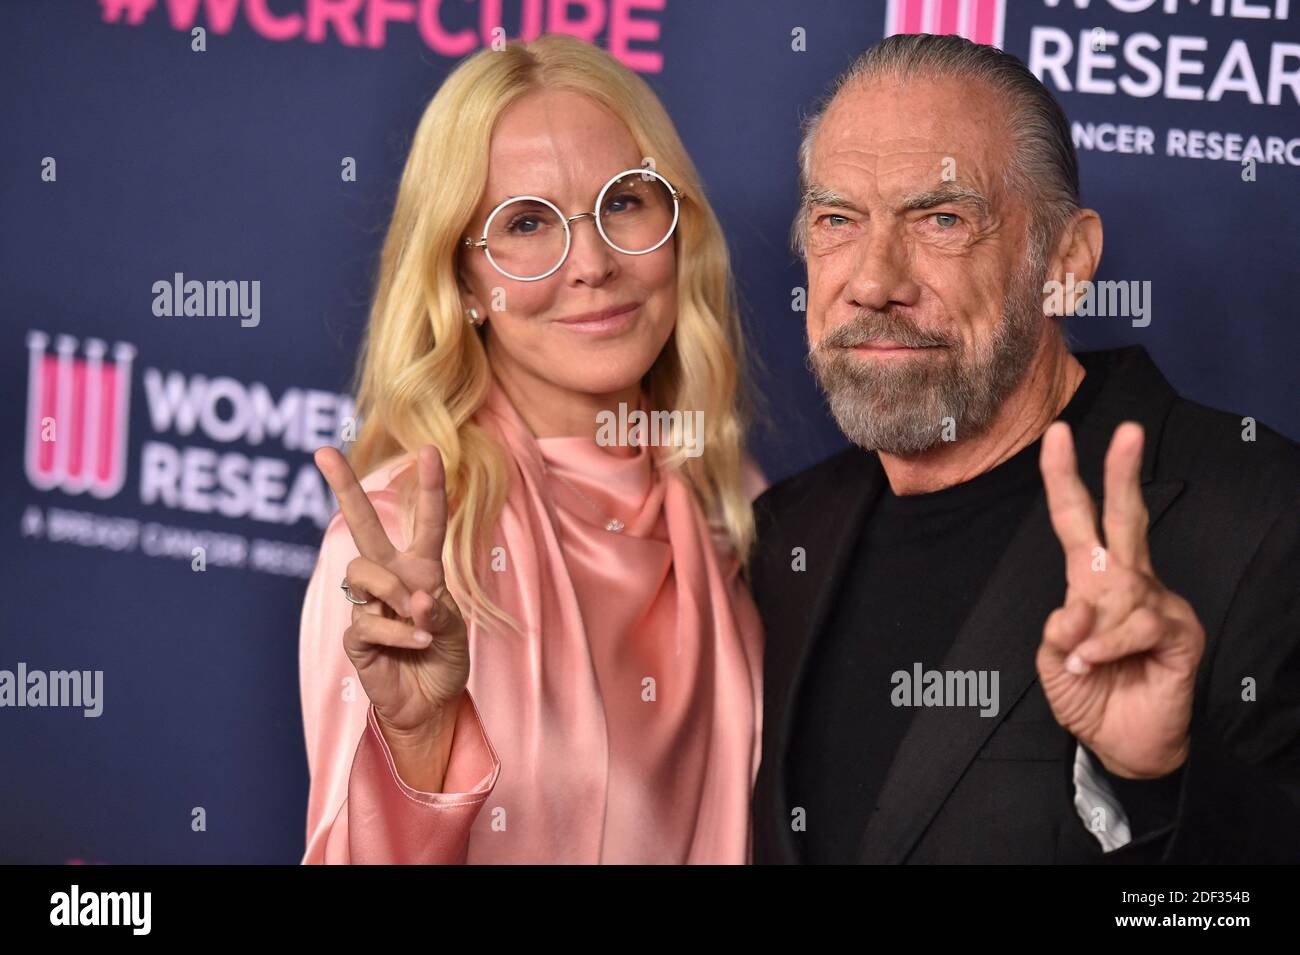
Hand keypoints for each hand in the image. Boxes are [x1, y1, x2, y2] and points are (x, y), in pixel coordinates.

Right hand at [314, 445, 470, 745]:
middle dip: (344, 488)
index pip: (426, 521)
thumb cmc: (444, 660)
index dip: (429, 486)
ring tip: (419, 618)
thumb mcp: (456, 633)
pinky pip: (369, 620)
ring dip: (394, 591)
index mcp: (422, 569)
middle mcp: (392, 578)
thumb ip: (438, 611)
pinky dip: (399, 631)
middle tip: (323, 452)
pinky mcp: (356, 635)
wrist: (430, 704)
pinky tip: (417, 643)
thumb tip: (413, 598)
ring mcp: (369, 604)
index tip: (429, 449)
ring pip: (364, 571)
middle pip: (363, 526)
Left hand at [1037, 421, 1204, 778]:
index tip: (1056, 435)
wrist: (1124, 745)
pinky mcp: (1180, 631)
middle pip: (1127, 517)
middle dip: (1121, 473)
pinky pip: (1138, 623)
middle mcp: (1127, 581)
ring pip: (1121, 586)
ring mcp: (1158, 603)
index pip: (1077, 521)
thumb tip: (1071, 609)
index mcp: (1091, 580)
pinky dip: (1107, 646)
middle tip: (1126, 431)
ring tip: (1080, 663)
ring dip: (1090, 626)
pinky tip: (1093, 664)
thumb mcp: (1052, 663)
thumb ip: (1054, 633)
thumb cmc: (1089, 695)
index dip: (1065, 479)